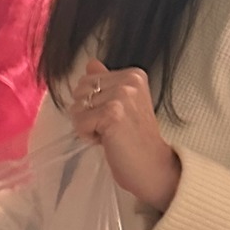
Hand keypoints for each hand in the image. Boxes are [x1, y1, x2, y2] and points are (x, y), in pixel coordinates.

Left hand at [69, 59, 181, 214]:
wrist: (152, 166)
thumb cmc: (135, 140)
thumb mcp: (123, 104)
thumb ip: (107, 82)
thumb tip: (91, 63)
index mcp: (133, 75)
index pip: (88, 80)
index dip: (94, 103)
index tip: (115, 117)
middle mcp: (129, 81)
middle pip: (80, 91)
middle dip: (87, 112)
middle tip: (111, 127)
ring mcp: (122, 96)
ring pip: (77, 107)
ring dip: (87, 125)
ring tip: (110, 134)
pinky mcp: (112, 114)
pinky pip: (79, 123)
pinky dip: (87, 136)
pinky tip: (107, 141)